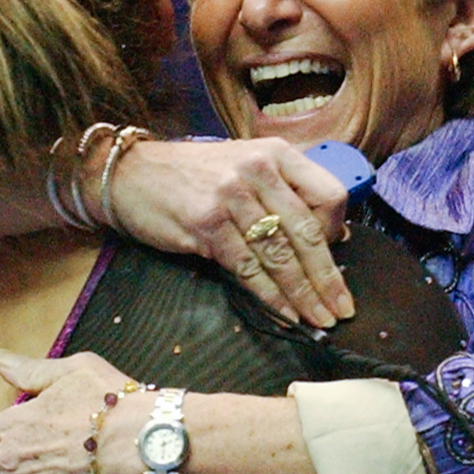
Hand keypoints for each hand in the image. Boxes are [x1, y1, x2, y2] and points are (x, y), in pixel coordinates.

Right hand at [102, 138, 353, 328]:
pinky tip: (285, 314)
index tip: (337, 259)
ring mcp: (231, 196)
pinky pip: (248, 267)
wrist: (131, 174)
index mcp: (276, 154)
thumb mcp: (245, 168)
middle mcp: (258, 170)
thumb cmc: (193, 176)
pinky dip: (270, 296)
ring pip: (280, 254)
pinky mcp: (206, 223)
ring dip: (303, 294)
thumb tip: (333, 236)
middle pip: (307, 232)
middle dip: (328, 278)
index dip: (336, 233)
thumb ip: (284, 195)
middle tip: (341, 309)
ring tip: (318, 319)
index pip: (329, 195)